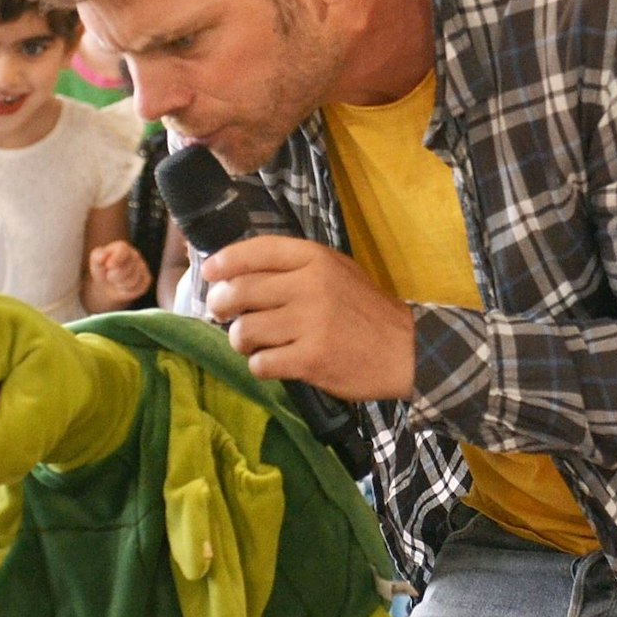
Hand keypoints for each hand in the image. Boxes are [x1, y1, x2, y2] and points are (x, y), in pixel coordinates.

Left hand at [85, 239, 153, 312]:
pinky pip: (139, 287)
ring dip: (121, 284)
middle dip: (115, 276)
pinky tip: (123, 287)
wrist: (108, 285)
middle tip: (109, 276)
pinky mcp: (146, 280)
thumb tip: (102, 256)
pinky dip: (128, 290)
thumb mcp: (96, 262)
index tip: (108, 266)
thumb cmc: (102, 270)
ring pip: (133, 279)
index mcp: (122, 248)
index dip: (116, 258)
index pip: (123, 250)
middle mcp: (135, 255)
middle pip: (128, 267)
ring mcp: (142, 267)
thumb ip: (98, 256)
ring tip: (116, 282)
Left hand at [200, 236, 414, 400]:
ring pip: (245, 331)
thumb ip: (296, 267)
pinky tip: (273, 363)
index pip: (257, 250)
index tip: (210, 272)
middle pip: (240, 291)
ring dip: (241, 341)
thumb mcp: (338, 271)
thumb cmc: (366, 311)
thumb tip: (239, 272)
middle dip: (222, 305)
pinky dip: (260, 365)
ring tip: (254, 343)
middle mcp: (310, 286)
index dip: (224, 261)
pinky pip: (261, 363)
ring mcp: (310, 323)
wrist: (406, 351)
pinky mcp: (311, 359)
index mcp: (316, 259)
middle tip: (223, 314)